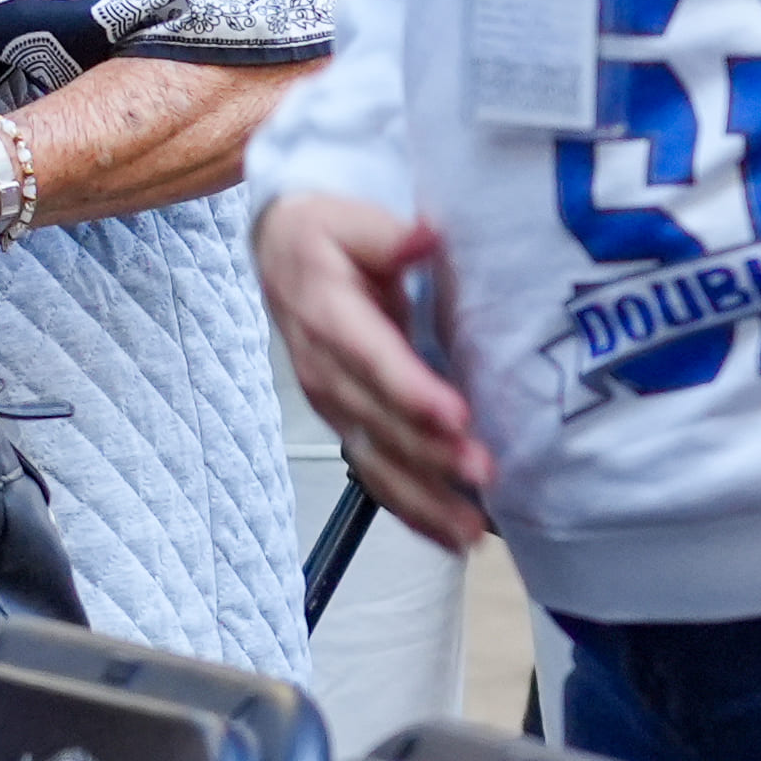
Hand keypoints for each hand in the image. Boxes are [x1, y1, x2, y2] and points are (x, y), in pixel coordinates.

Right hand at [257, 188, 487, 547]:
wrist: (279, 256)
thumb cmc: (326, 238)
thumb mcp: (351, 221)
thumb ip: (390, 237)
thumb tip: (426, 236)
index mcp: (327, 316)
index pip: (371, 360)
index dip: (411, 391)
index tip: (455, 415)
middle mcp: (325, 372)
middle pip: (378, 421)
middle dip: (429, 454)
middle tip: (481, 472)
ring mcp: (334, 406)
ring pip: (376, 461)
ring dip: (422, 499)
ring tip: (468, 529)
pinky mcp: (347, 427)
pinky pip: (375, 477)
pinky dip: (411, 512)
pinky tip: (450, 538)